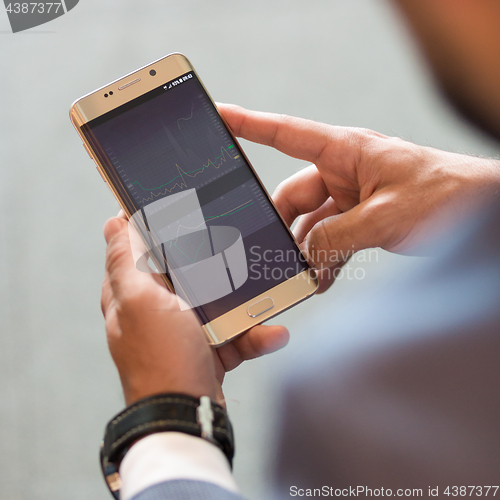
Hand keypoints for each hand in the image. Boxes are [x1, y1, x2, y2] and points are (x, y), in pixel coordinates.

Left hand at [101, 215, 288, 405]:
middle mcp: (155, 310)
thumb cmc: (161, 358)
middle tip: (236, 252)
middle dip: (213, 266)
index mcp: (132, 293)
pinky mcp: (207, 348)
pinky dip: (253, 334)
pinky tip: (271, 333)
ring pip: (217, 301)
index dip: (158, 228)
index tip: (184, 212)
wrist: (187, 415)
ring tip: (266, 301)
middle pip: (186, 272)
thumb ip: (126, 262)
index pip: (139, 249)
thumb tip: (112, 223)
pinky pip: (233, 332)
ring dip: (243, 303)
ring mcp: (183, 329)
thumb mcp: (140, 301)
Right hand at [219, 104, 499, 291]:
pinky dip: (324, 260)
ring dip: (305, 252)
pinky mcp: (363, 220)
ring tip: (304, 277)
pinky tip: (322, 279)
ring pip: (311, 225)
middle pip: (293, 196)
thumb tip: (304, 257)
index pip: (286, 134)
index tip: (219, 118)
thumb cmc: (447, 195)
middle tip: (271, 254)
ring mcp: (353, 198)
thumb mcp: (386, 216)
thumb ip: (338, 237)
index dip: (249, 125)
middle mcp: (344, 172)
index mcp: (346, 152)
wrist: (483, 211)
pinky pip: (331, 240)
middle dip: (281, 226)